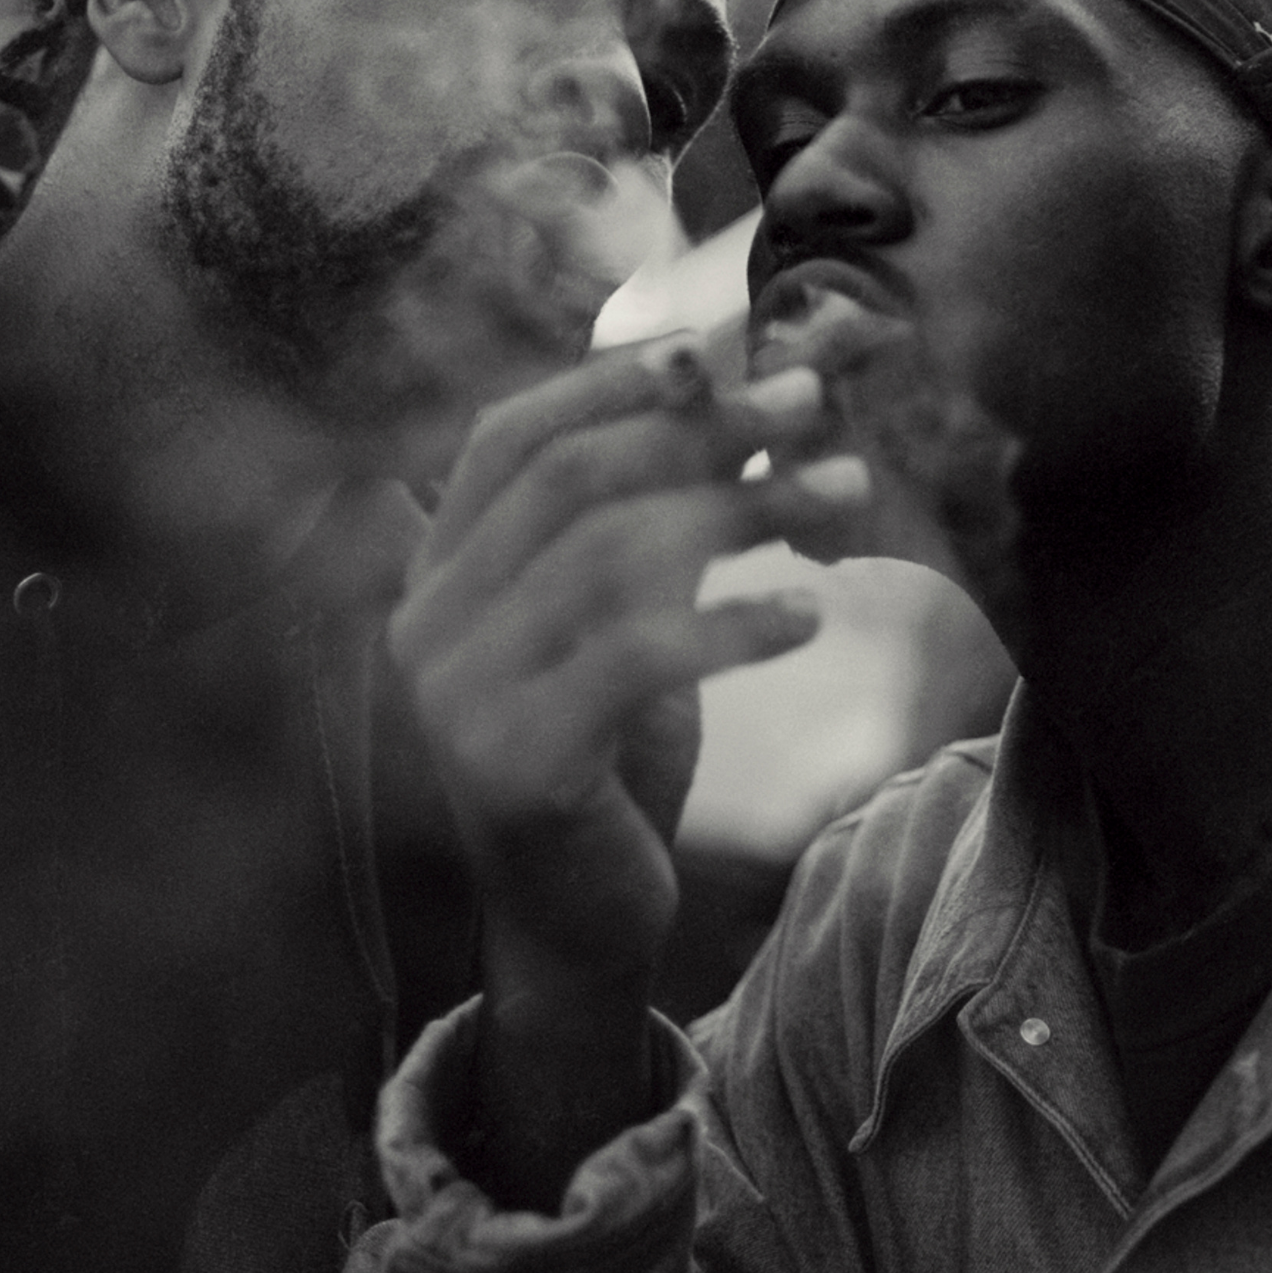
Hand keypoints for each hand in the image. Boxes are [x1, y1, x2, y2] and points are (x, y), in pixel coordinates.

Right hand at [389, 334, 867, 1204]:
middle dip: (700, 432)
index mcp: (437, 570)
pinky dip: (729, 623)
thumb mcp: (628, 616)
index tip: (713, 353)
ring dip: (742, 511)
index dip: (608, 383)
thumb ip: (657, 516)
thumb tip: (749, 399)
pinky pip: (633, 657)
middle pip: (570, 482)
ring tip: (845, 496)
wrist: (580, 919)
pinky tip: (807, 612)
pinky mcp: (514, 762)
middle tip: (815, 410)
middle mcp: (426, 622)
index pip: (508, 437)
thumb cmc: (613, 754)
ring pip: (609, 557)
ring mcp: (457, 695)